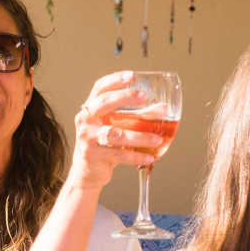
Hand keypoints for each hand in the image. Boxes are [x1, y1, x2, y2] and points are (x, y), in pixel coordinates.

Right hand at [67, 71, 163, 189]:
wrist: (87, 174)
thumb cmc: (103, 146)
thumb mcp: (118, 127)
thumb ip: (137, 116)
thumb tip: (163, 108)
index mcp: (91, 109)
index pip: (99, 88)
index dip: (115, 80)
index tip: (132, 76)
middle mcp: (86, 121)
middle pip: (104, 103)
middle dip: (125, 97)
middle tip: (144, 97)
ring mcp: (88, 138)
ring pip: (115, 133)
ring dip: (139, 136)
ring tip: (157, 138)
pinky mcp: (93, 155)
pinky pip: (119, 154)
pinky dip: (137, 156)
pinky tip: (150, 157)